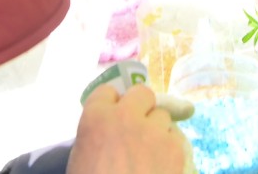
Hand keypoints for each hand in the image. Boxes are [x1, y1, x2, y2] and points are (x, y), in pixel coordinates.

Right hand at [69, 84, 187, 173]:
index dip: (112, 104)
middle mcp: (126, 117)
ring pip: (162, 116)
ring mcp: (154, 131)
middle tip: (138, 129)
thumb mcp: (81, 160)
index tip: (114, 116)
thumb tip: (109, 134)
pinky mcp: (176, 149)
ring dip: (157, 131)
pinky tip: (162, 167)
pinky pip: (175, 139)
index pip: (107, 92)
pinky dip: (170, 150)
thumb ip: (96, 138)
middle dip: (141, 108)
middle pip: (141, 93)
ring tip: (150, 155)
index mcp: (96, 118)